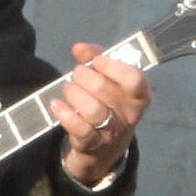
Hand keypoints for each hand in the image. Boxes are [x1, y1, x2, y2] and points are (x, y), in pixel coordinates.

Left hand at [48, 43, 150, 186]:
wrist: (103, 147)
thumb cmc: (107, 104)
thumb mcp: (108, 80)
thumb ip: (95, 59)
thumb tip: (80, 48)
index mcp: (139, 95)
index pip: (134, 78)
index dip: (112, 66)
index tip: (97, 60)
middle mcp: (129, 114)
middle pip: (104, 89)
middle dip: (84, 76)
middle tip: (77, 74)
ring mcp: (112, 131)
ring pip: (92, 109)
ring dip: (74, 93)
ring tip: (68, 88)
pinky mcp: (93, 144)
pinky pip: (80, 129)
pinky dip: (65, 114)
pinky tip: (56, 104)